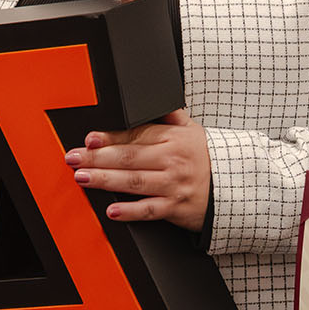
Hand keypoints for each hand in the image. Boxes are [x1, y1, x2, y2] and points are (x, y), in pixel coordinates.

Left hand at [67, 109, 210, 230]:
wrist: (235, 186)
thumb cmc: (208, 159)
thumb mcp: (193, 130)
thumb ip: (170, 115)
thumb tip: (154, 98)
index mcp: (172, 139)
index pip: (135, 135)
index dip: (110, 137)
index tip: (89, 139)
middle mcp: (171, 160)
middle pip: (128, 157)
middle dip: (97, 158)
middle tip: (73, 158)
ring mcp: (173, 185)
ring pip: (134, 182)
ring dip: (106, 180)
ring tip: (83, 178)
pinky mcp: (176, 208)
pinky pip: (149, 210)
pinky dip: (130, 211)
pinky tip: (112, 210)